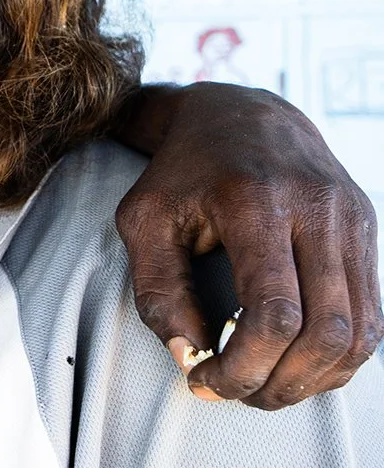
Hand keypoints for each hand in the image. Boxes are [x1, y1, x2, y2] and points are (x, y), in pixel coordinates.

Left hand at [114, 82, 381, 408]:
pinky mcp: (368, 229)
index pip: (274, 312)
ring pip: (360, 332)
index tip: (206, 380)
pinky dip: (337, 353)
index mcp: (255, 200)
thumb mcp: (143, 220)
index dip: (244, 365)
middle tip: (238, 393)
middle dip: (281, 382)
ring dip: (314, 377)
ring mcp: (352, 218)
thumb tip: (191, 357)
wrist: (238, 112)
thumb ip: (157, 290)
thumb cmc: (181, 171)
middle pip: (326, 331)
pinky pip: (371, 314)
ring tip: (265, 384)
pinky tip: (294, 360)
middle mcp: (317, 208)